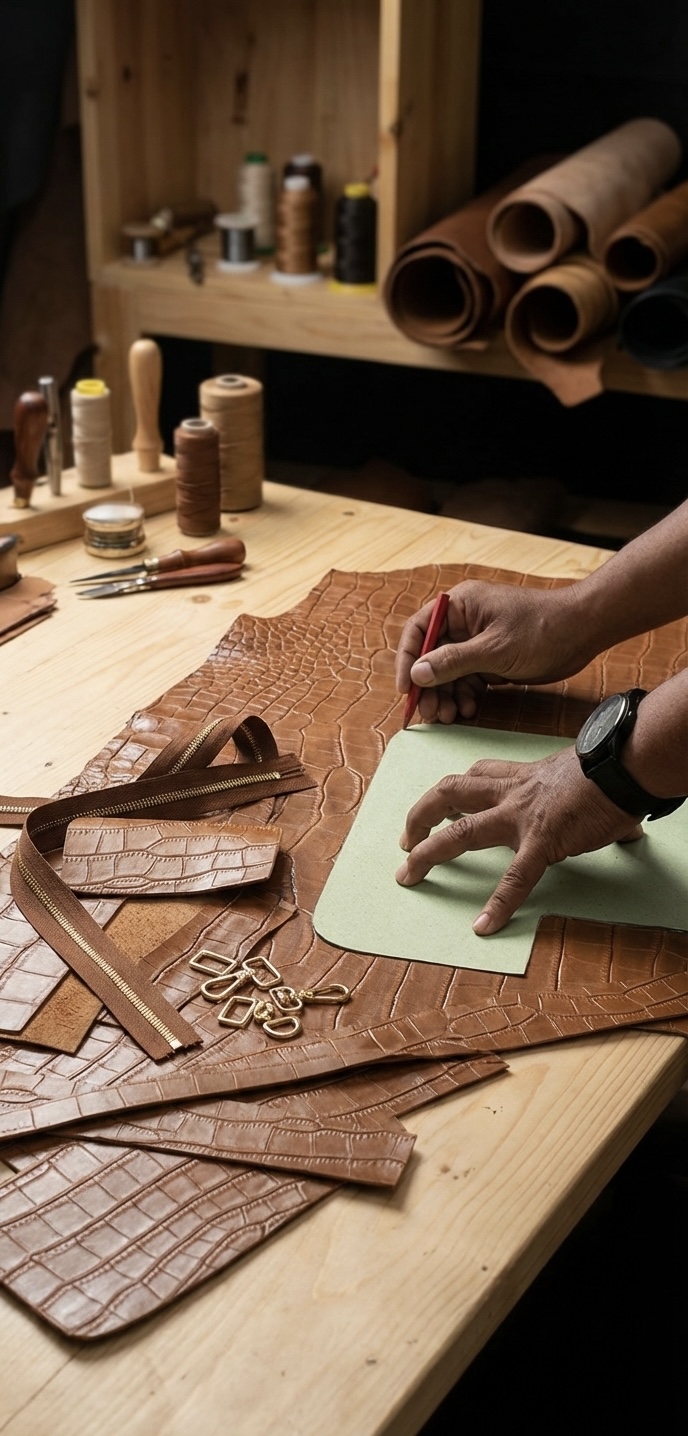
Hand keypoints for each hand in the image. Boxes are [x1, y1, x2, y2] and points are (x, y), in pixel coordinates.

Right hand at [395, 581, 588, 721]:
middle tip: (430, 714)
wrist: (583, 631)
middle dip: (429, 686)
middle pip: (432, 656)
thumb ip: (453, 661)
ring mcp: (478, 641)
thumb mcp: (494, 649)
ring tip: (450, 717)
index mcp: (460, 605)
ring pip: (449, 672)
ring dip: (447, 695)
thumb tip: (417, 674)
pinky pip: (468, 679)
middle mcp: (465, 621)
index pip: (419, 630)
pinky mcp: (492, 659)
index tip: (407, 688)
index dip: (407, 659)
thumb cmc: (542, 628)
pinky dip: (466, 696)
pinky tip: (469, 710)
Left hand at [395, 747, 642, 931]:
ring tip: (408, 874)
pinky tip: (485, 925)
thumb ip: (593, 802)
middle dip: (421, 814)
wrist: (627, 764)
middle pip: (450, 792)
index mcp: (525, 776)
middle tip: (406, 839)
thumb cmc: (615, 768)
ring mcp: (522, 817)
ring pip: (461, 831)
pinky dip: (498, 904)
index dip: (455, 789)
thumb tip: (627, 829)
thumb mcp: (589, 778)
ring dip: (428, 851)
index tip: (441, 804)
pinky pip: (514, 878)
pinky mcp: (542, 842)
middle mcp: (514, 792)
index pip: (479, 774)